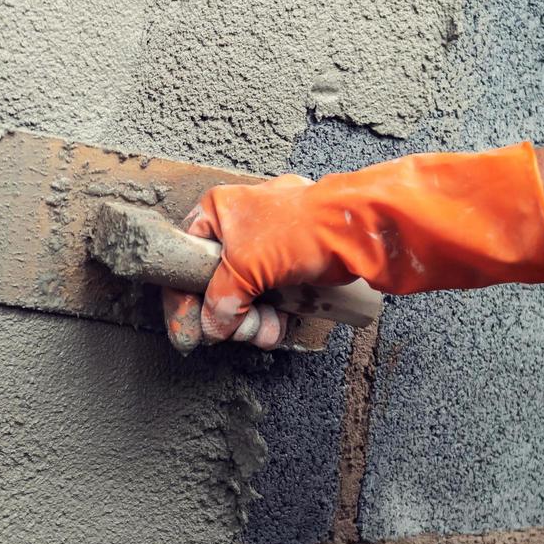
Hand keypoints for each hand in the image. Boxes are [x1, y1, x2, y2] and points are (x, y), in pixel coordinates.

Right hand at [159, 144, 543, 354]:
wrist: (361, 232)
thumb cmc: (304, 228)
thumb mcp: (246, 264)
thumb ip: (219, 298)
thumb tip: (209, 325)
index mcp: (217, 212)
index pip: (183, 260)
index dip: (183, 299)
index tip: (187, 330)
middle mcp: (238, 228)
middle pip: (213, 286)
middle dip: (227, 316)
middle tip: (238, 331)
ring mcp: (266, 249)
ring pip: (241, 299)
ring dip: (251, 323)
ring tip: (266, 330)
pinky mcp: (289, 268)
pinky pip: (268, 302)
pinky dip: (271, 318)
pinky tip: (279, 325)